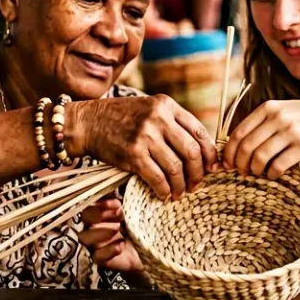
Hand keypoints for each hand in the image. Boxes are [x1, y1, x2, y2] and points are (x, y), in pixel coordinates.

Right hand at [68, 95, 216, 199]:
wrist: (87, 122)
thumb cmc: (120, 119)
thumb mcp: (149, 110)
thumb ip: (172, 124)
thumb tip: (199, 152)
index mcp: (167, 105)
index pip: (200, 132)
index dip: (209, 154)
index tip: (212, 168)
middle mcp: (158, 118)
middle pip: (192, 152)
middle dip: (198, 173)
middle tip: (196, 185)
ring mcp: (146, 136)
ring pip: (176, 168)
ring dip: (181, 186)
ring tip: (179, 193)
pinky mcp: (133, 154)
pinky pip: (157, 178)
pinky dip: (164, 190)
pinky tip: (164, 194)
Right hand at [79, 195, 144, 276]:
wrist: (147, 251)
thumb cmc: (138, 226)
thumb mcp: (134, 209)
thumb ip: (126, 195)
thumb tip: (124, 179)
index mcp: (101, 212)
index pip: (91, 202)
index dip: (100, 201)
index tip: (116, 202)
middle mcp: (94, 226)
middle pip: (85, 218)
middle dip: (99, 214)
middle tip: (118, 212)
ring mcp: (95, 244)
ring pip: (84, 237)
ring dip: (100, 232)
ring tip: (118, 229)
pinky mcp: (101, 259)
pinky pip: (96, 256)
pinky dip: (108, 251)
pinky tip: (120, 245)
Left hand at [223, 100, 299, 178]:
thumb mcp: (283, 111)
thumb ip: (262, 123)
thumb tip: (236, 146)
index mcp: (268, 108)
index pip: (239, 132)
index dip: (229, 152)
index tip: (228, 164)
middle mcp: (278, 118)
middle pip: (247, 146)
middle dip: (240, 164)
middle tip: (241, 172)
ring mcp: (291, 132)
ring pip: (260, 157)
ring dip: (254, 170)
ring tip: (257, 173)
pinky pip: (278, 165)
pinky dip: (271, 173)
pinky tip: (272, 175)